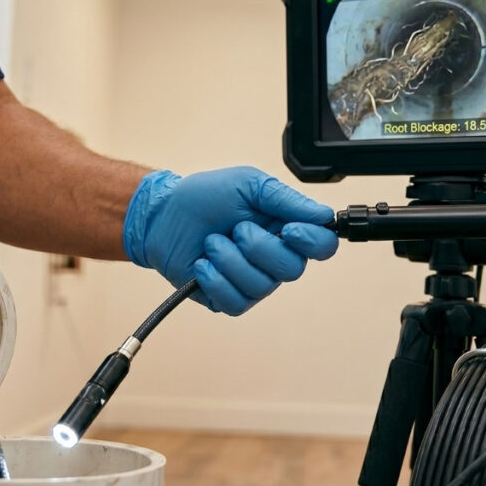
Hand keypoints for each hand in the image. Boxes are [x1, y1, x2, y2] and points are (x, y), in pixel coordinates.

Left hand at [123, 167, 338, 314]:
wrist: (162, 216)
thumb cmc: (204, 197)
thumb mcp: (247, 183)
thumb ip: (286, 199)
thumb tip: (323, 215)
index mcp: (286, 228)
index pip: (322, 245)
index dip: (312, 241)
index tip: (290, 229)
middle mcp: (273, 258)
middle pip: (293, 269)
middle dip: (259, 247)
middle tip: (236, 229)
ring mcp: (251, 281)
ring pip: (261, 286)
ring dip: (230, 260)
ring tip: (212, 243)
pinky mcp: (227, 298)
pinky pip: (235, 302)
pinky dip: (215, 279)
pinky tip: (202, 264)